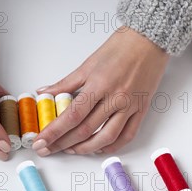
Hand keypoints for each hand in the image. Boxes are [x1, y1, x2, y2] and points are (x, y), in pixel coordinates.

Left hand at [32, 27, 168, 155]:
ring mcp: (130, 106)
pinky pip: (127, 136)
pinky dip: (112, 147)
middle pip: (85, 129)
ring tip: (71, 150)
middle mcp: (115, 98)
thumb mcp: (88, 64)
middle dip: (63, 143)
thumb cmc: (120, 48)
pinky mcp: (141, 111)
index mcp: (99, 84)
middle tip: (48, 149)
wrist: (150, 40)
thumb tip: (44, 93)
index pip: (71, 115)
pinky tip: (98, 148)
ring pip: (106, 137)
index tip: (41, 141)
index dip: (54, 131)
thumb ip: (65, 83)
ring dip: (86, 148)